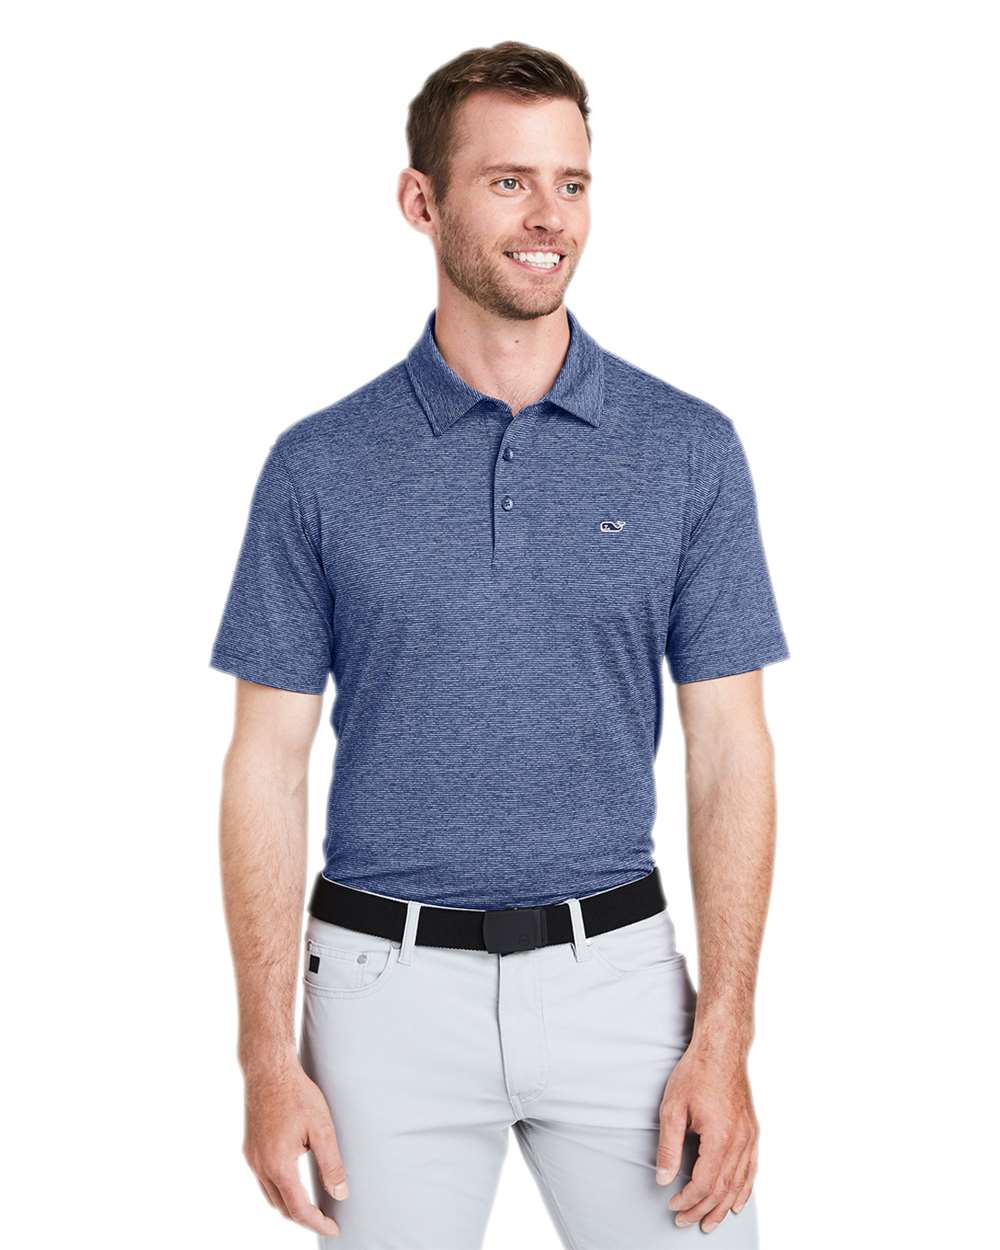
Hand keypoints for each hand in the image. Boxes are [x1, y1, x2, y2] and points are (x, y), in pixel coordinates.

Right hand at [242, 1059, 348, 1236]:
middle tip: (326, 1220)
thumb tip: (340, 1193)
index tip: (333, 1229)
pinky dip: (280, 1190)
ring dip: (290, 1206)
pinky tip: (293, 1182)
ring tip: (312, 1206)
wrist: (268, 1069)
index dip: (317, 1223)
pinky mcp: (250, 1148)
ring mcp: (252, 1158)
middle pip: (282, 1207)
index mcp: (279, 1164)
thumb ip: (331, 1164)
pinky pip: (264, 1180)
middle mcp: (261, 1166)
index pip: (299, 1208)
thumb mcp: (321, 1128)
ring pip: (271, 1196)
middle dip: (304, 1218)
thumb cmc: (297, 1094)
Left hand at [655, 1044, 758, 1233]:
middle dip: (702, 1209)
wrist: (721, 1049)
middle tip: (685, 1221)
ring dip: (722, 1207)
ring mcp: (750, 1137)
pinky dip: (744, 1190)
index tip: (673, 1206)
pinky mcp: (752, 1131)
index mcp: (720, 1137)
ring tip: (709, 1222)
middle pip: (722, 1189)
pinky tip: (736, 1202)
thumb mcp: (672, 1107)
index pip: (704, 1183)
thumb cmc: (696, 1073)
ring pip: (739, 1184)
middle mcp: (740, 1141)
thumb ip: (668, 1146)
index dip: (687, 1200)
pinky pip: (752, 1170)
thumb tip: (663, 1179)